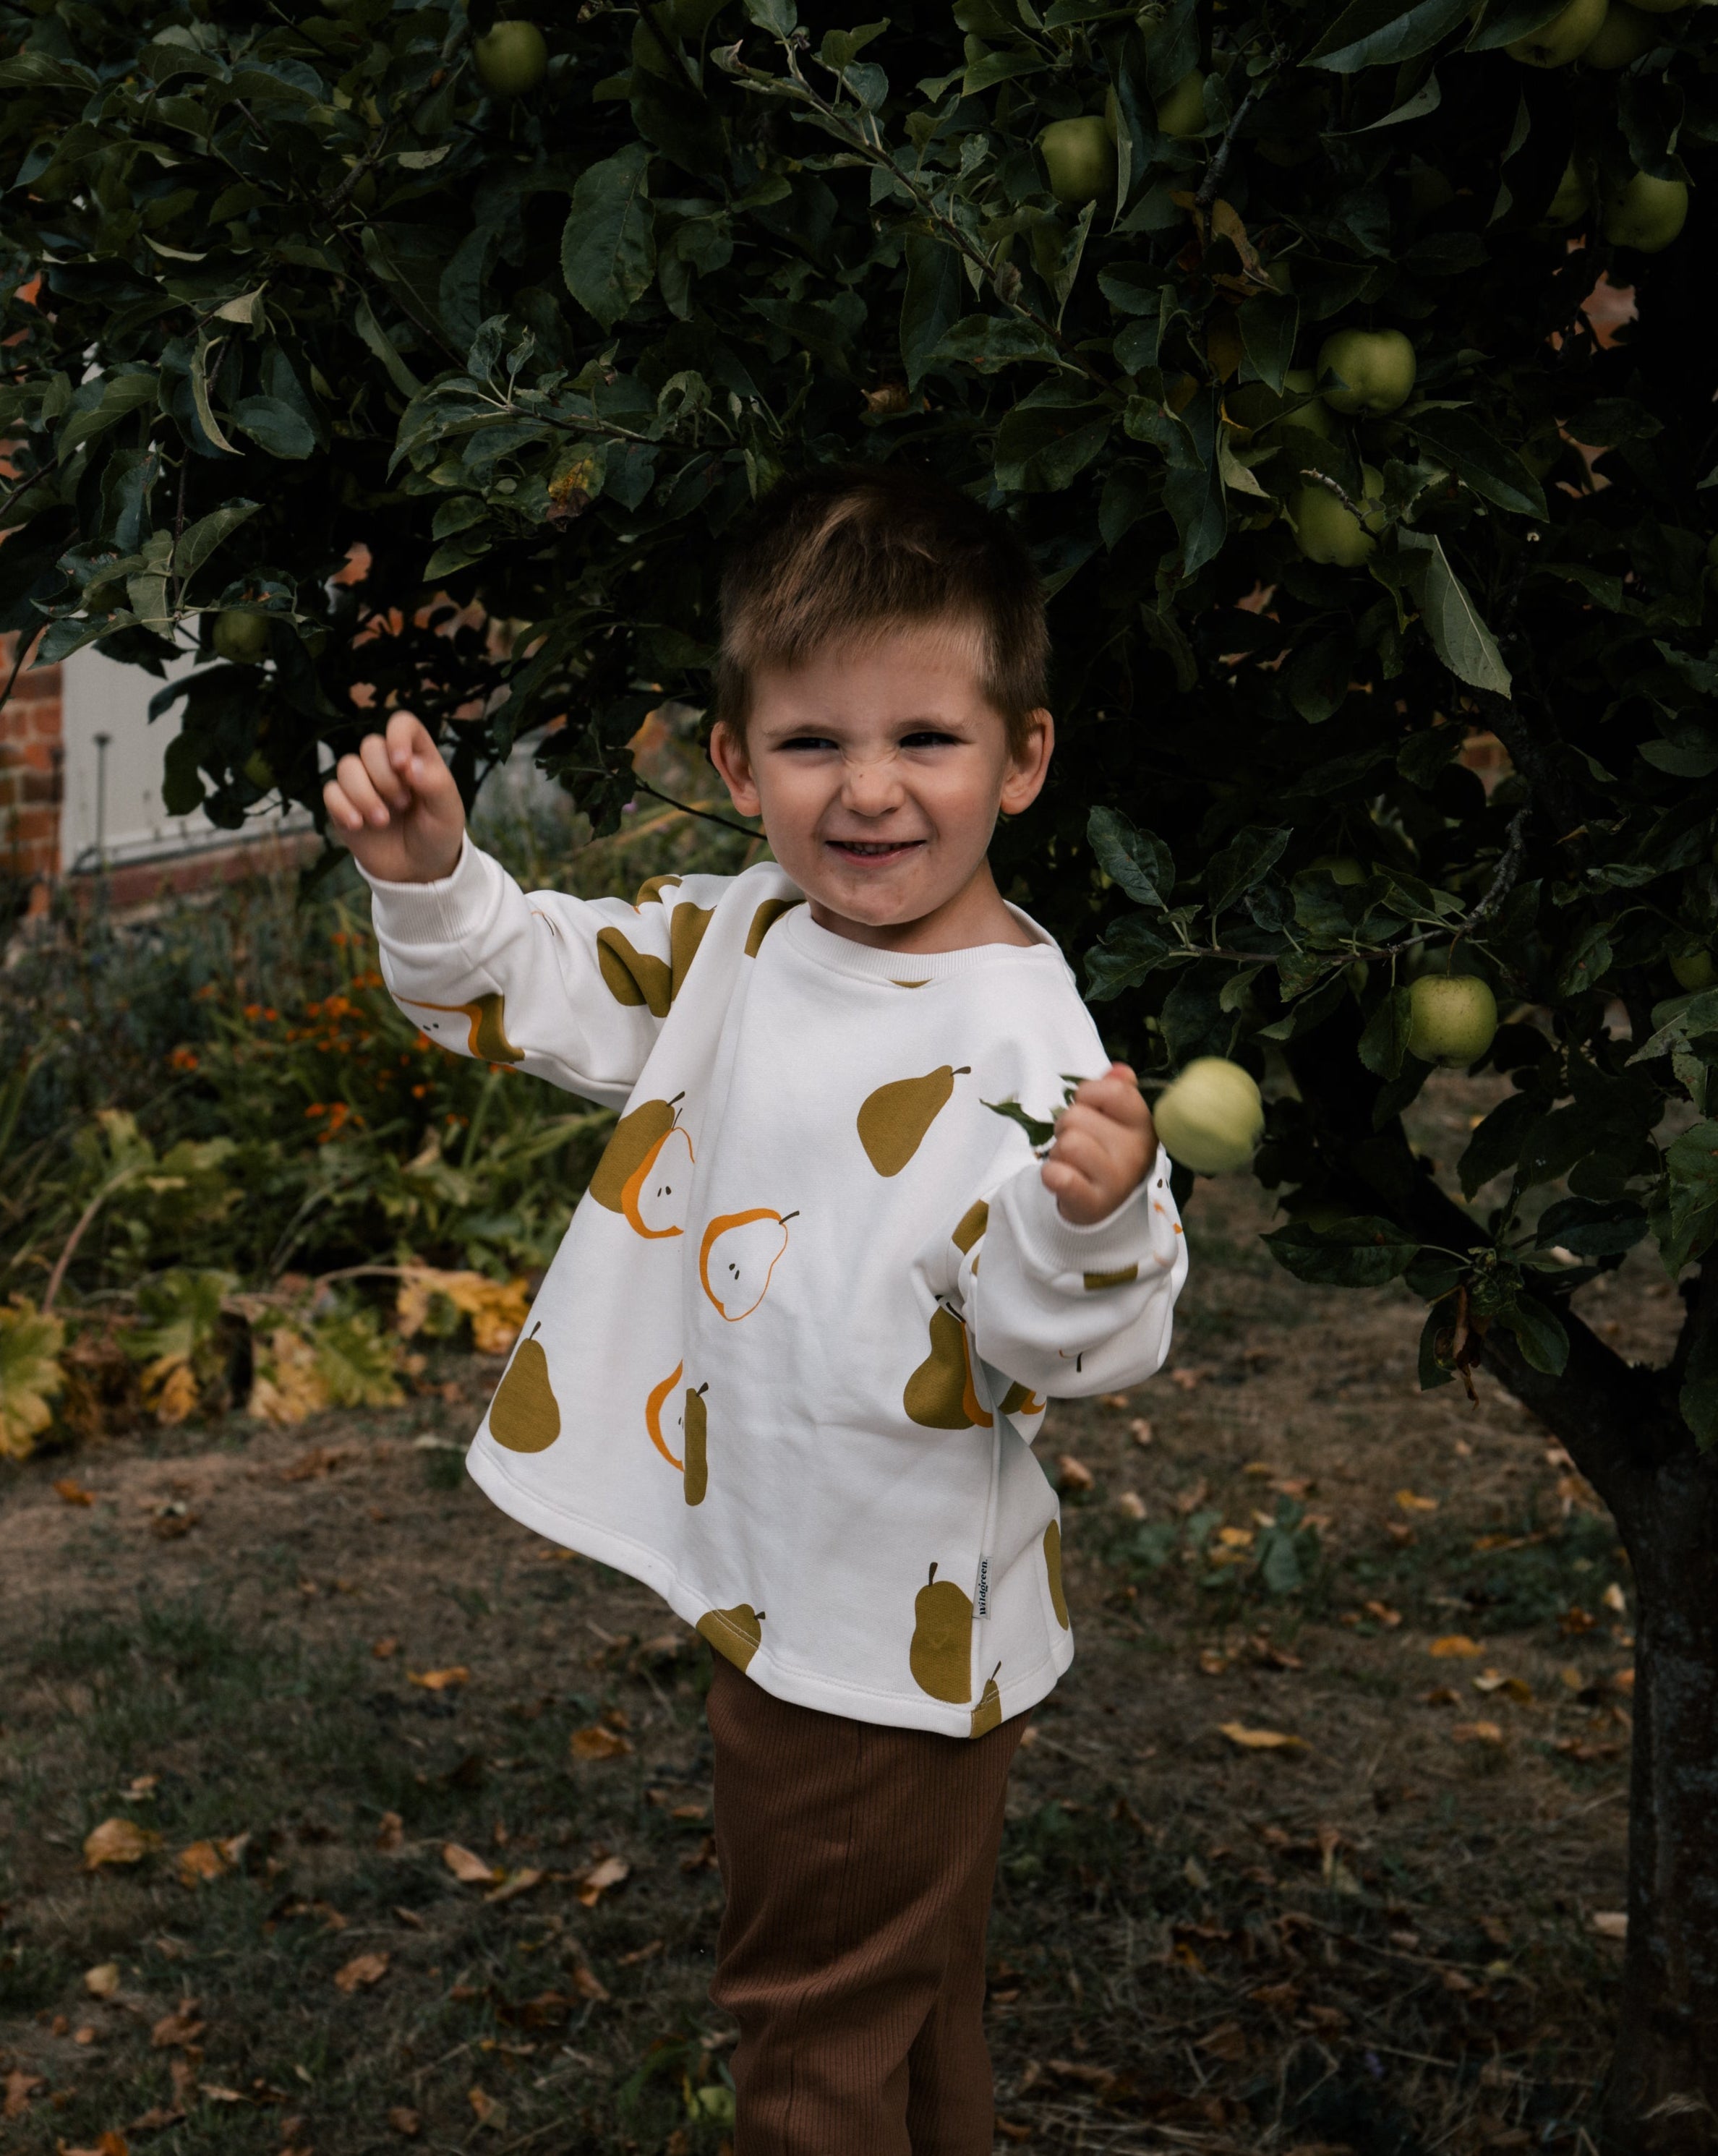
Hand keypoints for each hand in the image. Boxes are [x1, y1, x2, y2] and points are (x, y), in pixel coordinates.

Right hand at [323, 711, 465, 883]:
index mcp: (417, 756)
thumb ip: (435, 784)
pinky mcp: (344, 804)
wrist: (419, 870)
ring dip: (363, 795)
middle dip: (384, 778)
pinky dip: (342, 807)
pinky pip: (330, 792)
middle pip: (370, 746)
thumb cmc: (437, 833)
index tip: (402, 765)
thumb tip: (409, 764)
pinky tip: (358, 825)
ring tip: (382, 821)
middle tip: (403, 804)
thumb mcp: (448, 811)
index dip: (397, 736)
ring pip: (346, 766)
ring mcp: (364, 783)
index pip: (402, 724)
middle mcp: (387, 764)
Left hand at [1041, 1062, 1157, 1225]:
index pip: (1114, 1091)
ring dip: (1058, 1151)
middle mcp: (1136, 1152)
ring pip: (1067, 1144)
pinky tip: (1061, 1178)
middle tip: (1076, 1144)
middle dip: (1066, 1127)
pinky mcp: (1093, 1203)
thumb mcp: (1114, 1118)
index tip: (1088, 1107)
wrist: (1098, 1203)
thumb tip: (1118, 1070)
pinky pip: (1058, 1175)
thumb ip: (1115, 1090)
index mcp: (1143, 1126)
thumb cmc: (1103, 1152)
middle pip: (1077, 1117)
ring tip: (1070, 1162)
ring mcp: (1117, 1180)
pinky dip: (1050, 1174)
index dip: (1088, 1093)